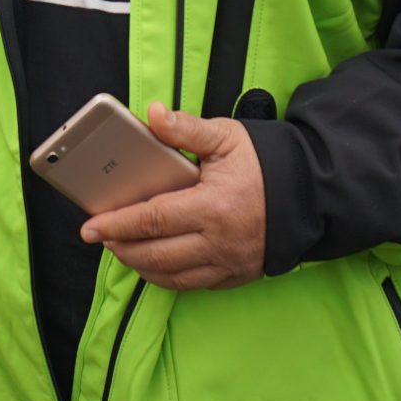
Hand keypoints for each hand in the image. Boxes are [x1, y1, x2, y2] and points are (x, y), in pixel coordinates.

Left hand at [79, 101, 267, 291]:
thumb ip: (186, 128)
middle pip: (155, 255)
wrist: (310, 195)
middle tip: (101, 237)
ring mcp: (228, 264)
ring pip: (171, 277)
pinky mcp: (236, 276)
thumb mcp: (226, 137)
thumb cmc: (265, 164)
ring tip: (121, 248)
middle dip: (121, 248)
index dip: (116, 224)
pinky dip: (166, 277)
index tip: (90, 227)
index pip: (152, 220)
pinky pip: (192, 285)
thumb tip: (153, 115)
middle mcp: (218, 242)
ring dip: (140, 265)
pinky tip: (152, 262)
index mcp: (212, 207)